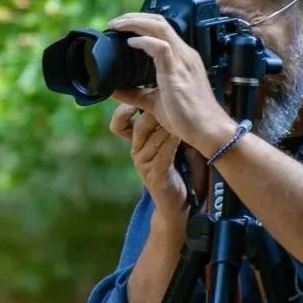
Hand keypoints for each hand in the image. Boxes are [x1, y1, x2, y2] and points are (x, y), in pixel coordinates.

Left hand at [108, 13, 235, 153]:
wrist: (209, 131)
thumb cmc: (187, 119)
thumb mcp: (155, 102)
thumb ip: (135, 94)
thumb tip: (113, 89)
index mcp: (182, 58)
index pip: (162, 29)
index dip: (142, 23)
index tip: (121, 28)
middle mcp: (184, 55)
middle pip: (160, 22)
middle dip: (135, 17)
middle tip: (114, 22)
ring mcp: (183, 61)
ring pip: (160, 28)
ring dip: (136, 23)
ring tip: (117, 25)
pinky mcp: (178, 72)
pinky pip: (161, 47)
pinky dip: (144, 41)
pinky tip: (131, 43)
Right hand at [110, 103, 188, 226]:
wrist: (175, 203)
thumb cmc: (175, 169)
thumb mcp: (166, 144)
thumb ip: (163, 125)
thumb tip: (168, 99)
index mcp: (136, 143)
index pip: (120, 124)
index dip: (123, 112)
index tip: (136, 99)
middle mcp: (136, 152)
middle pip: (140, 126)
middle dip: (155, 112)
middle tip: (169, 100)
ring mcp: (144, 165)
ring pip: (154, 138)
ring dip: (168, 125)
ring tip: (179, 113)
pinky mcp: (155, 175)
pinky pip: (163, 154)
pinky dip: (172, 142)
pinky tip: (182, 134)